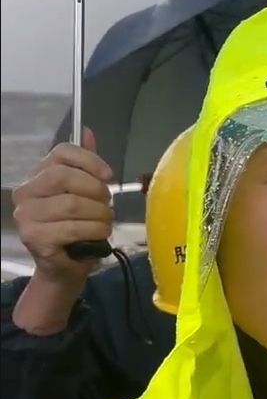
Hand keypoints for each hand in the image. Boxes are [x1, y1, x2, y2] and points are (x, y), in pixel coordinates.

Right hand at [11, 129, 112, 334]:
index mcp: (38, 176)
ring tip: (104, 223)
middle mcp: (25, 193)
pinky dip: (95, 231)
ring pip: (73, 204)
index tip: (108, 176)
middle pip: (64, 176)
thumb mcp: (84, 195)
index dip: (90, 160)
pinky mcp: (34, 237)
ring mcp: (26, 216)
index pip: (61, 152)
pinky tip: (99, 235)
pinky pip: (74, 227)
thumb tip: (87, 131)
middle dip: (95, 190)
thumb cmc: (77, 229)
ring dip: (100, 215)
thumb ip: (85, 165)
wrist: (65, 267)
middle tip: (106, 205)